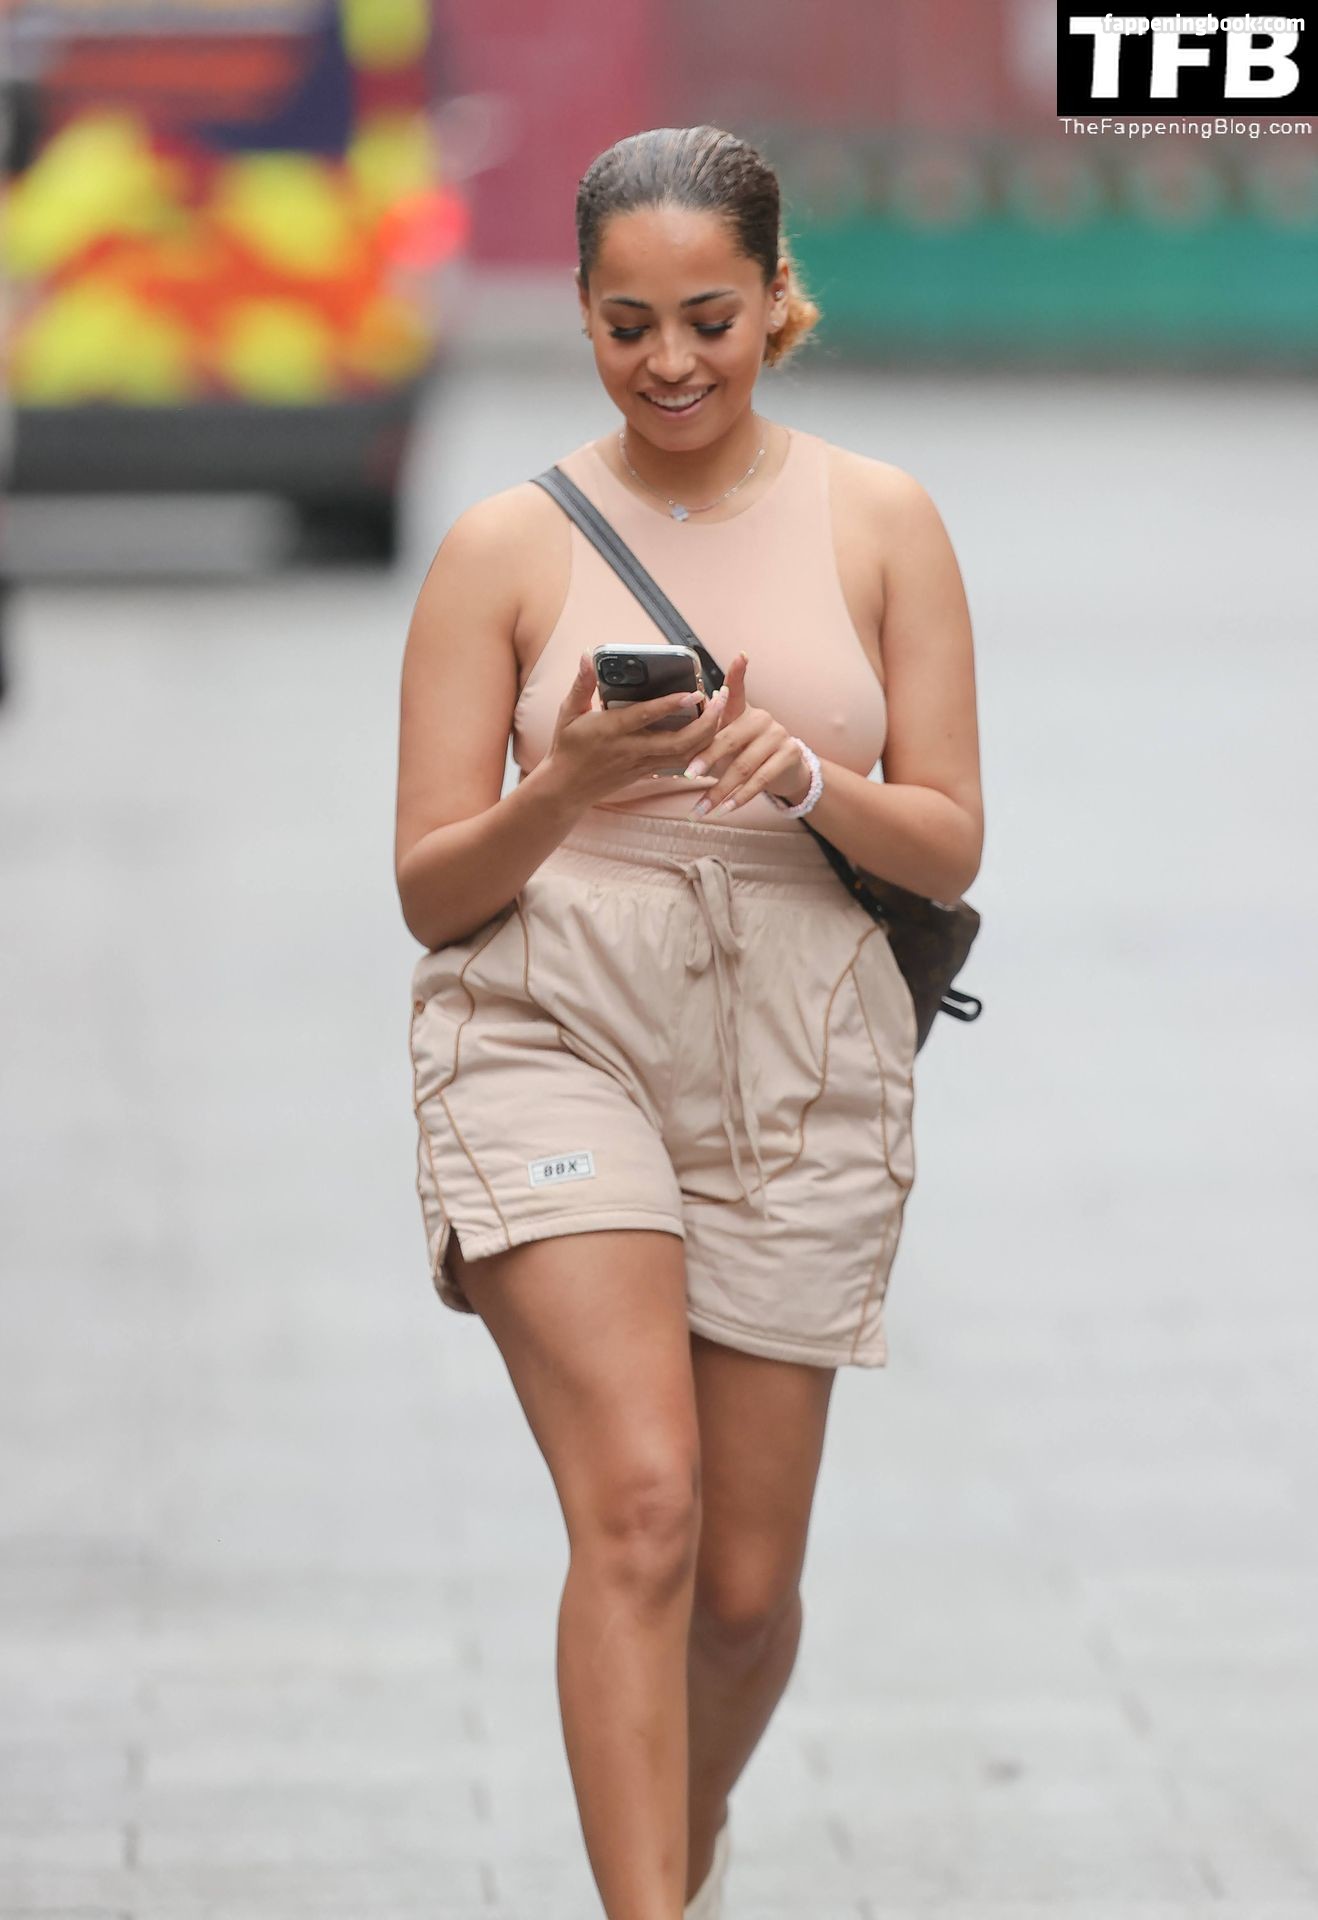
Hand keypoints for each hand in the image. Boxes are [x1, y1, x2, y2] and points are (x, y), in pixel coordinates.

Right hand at [542, 653, 727, 808]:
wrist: (567, 789)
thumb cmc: (567, 747)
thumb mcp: (568, 712)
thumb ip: (582, 684)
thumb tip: (586, 655)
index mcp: (612, 730)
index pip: (646, 717)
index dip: (672, 704)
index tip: (694, 693)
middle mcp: (632, 749)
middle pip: (679, 742)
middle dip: (706, 722)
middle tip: (720, 699)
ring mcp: (642, 764)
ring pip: (685, 754)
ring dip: (708, 734)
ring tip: (720, 710)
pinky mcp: (647, 772)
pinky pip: (679, 762)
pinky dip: (698, 748)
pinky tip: (709, 731)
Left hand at [679, 653, 810, 815]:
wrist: (785, 771)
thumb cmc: (745, 753)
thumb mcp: (726, 740)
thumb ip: (708, 734)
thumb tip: (674, 741)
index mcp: (742, 711)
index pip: (737, 690)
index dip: (738, 673)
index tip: (740, 656)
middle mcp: (761, 718)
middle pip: (730, 738)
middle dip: (706, 758)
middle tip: (687, 774)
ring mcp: (778, 736)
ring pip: (743, 766)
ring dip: (719, 791)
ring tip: (701, 809)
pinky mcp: (789, 755)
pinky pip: (761, 780)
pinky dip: (740, 797)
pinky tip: (726, 808)